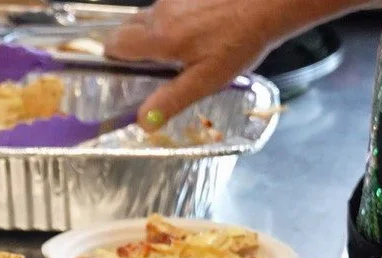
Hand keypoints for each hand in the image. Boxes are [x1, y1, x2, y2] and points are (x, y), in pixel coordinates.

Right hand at [102, 0, 316, 128]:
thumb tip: (142, 123)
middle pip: (126, 28)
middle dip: (131, 47)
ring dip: (153, 33)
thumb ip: (171, 100)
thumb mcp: (206, 80)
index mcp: (157, 38)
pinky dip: (173, 20)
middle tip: (152, 67)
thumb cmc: (239, 42)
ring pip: (148, 17)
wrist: (268, 3)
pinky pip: (168, 7)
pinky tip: (197, 32)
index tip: (127, 73)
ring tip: (180, 52)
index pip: (113, 44)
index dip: (113, 59)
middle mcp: (159, 13)